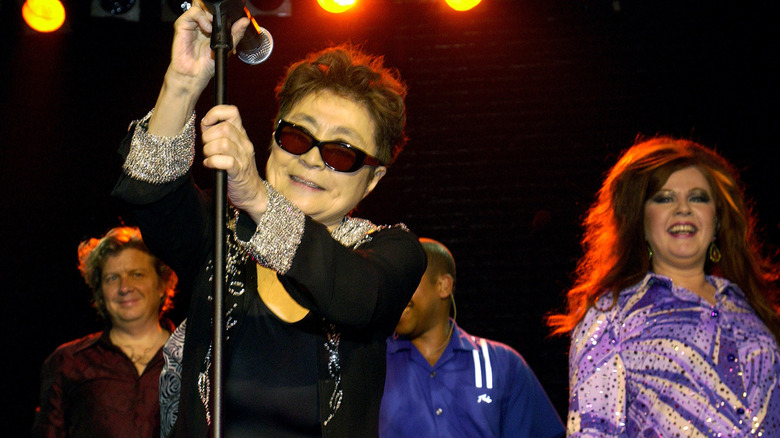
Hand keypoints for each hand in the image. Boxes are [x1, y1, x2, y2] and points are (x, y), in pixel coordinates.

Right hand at [148, 2, 249, 136]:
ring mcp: (192, 22)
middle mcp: (201, 22)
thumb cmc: (207, 63)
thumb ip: (236, 33)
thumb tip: (245, 21)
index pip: (215, 9)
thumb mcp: (228, 47)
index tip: (232, 11)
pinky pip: (193, 13)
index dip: (222, 9)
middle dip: (215, 9)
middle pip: (206, 4)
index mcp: (211, 25)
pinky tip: (207, 29)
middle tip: (221, 19)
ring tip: (214, 28)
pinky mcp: (182, 25)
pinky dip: (202, 18)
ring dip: (210, 14)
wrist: (195, 74)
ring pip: (200, 5)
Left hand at [201, 105, 267, 220]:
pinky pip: (225, 161)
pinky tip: (210, 164)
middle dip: (208, 136)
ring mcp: (243, 158)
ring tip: (208, 157)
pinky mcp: (238, 172)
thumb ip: (219, 134)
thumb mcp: (232, 148)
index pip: (232, 112)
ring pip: (223, 143)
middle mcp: (245, 144)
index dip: (216, 113)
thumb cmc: (237, 170)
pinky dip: (212, 162)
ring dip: (209, 150)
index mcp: (242, 135)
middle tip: (206, 146)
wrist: (252, 193)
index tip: (206, 123)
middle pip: (224, 128)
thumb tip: (204, 123)